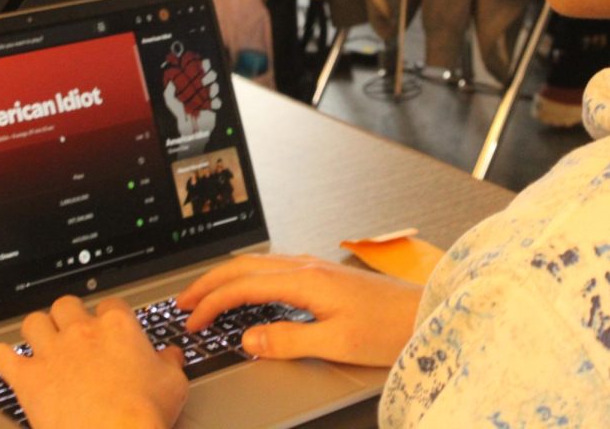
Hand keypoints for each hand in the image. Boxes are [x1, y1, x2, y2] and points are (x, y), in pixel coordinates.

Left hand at [0, 296, 187, 428]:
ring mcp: (52, 352)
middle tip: (71, 331)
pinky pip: (0, 356)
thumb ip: (169, 363)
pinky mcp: (28, 378)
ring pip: (33, 322)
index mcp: (117, 328)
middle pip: (66, 304)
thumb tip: (171, 356)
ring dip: (35, 330)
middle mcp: (82, 332)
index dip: (107, 316)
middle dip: (67, 316)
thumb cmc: (143, 414)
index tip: (107, 328)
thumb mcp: (172, 384)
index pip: (109, 305)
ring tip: (38, 340)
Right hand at [176, 254, 421, 367]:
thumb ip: (288, 340)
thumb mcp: (336, 343)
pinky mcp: (324, 274)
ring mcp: (316, 267)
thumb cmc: (389, 328)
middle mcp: (307, 267)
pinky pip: (273, 269)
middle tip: (183, 302)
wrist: (426, 313)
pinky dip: (248, 277)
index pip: (242, 287)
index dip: (212, 303)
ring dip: (227, 278)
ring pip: (257, 265)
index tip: (193, 322)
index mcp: (305, 280)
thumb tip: (248, 339)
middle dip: (209, 283)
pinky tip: (248, 290)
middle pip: (244, 267)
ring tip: (207, 295)